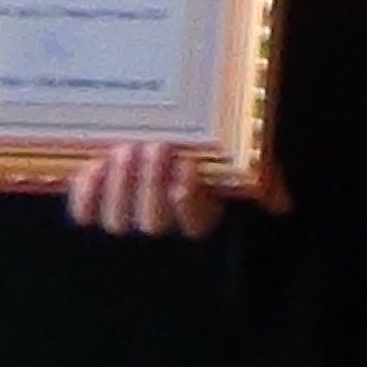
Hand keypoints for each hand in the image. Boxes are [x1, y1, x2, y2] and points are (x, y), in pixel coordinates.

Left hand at [63, 135, 245, 238]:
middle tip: (155, 146)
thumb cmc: (208, 155)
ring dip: (120, 187)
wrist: (159, 142)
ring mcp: (123, 218)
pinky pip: (83, 214)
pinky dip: (85, 194)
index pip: (194, 223)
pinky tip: (94, 166)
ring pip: (117, 221)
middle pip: (152, 223)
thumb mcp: (240, 163)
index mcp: (198, 217)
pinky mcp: (93, 207)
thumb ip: (262, 179)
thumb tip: (282, 205)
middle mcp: (160, 224)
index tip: (189, 164)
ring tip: (125, 151)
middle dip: (152, 186)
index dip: (188, 199)